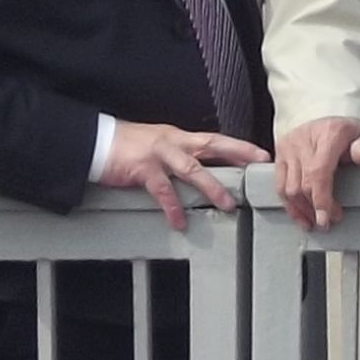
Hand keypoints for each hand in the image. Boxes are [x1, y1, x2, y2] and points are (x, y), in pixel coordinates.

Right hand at [99, 119, 268, 231]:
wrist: (98, 141)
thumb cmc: (128, 146)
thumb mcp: (159, 145)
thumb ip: (180, 156)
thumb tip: (202, 172)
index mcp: (180, 137)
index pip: (215, 139)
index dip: (239, 146)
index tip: (262, 155)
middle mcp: (173, 142)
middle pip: (212, 144)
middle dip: (237, 153)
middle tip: (259, 166)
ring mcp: (159, 154)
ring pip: (191, 169)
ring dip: (211, 186)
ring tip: (228, 204)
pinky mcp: (143, 168)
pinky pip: (162, 190)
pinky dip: (172, 207)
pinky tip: (179, 221)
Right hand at [275, 115, 359, 230]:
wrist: (324, 117)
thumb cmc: (345, 132)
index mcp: (327, 134)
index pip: (318, 172)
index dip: (321, 199)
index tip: (326, 218)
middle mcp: (303, 139)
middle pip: (301, 185)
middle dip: (314, 209)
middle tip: (328, 221)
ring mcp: (288, 147)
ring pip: (287, 189)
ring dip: (301, 210)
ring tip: (314, 220)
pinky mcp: (279, 155)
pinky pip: (279, 186)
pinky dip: (289, 205)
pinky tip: (300, 214)